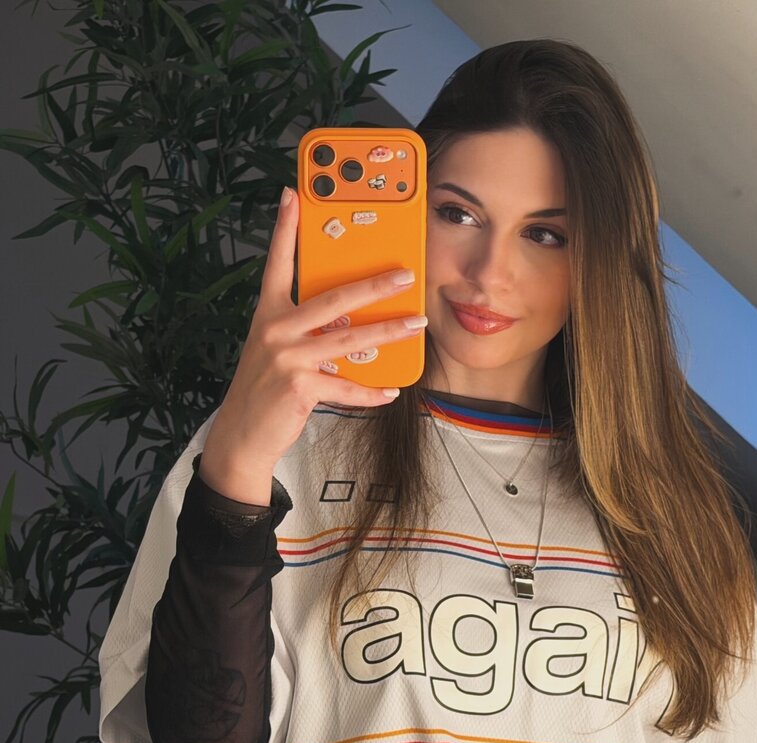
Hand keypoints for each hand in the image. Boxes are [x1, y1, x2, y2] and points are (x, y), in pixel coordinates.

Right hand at [201, 186, 425, 479]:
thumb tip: (346, 318)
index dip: (285, 228)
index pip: (277, 263)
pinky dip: (370, 391)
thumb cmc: (263, 390)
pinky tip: (390, 390)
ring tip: (415, 324)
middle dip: (373, 284)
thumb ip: (302, 329)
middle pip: (332, 298)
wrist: (242, 435)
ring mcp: (287, 357)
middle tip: (404, 275)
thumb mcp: (274, 349)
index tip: (294, 194)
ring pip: (349, 338)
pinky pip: (345, 387)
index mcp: (268, 314)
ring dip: (388, 331)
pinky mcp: (299, 386)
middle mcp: (275, 329)